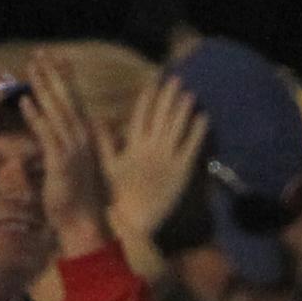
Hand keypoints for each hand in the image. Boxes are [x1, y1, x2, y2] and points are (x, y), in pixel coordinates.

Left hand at [23, 54, 113, 257]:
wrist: (84, 227)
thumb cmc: (78, 202)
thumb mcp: (73, 170)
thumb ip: (67, 150)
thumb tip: (65, 140)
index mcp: (84, 139)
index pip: (74, 101)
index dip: (65, 79)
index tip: (57, 58)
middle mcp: (81, 139)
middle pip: (66, 99)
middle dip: (53, 74)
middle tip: (41, 52)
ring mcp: (73, 149)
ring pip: (56, 111)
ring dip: (44, 87)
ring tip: (31, 66)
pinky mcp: (61, 163)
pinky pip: (47, 135)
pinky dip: (36, 117)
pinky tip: (25, 101)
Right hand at [102, 72, 208, 250]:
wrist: (134, 220)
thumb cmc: (119, 195)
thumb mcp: (108, 167)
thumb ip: (105, 143)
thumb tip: (98, 121)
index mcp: (133, 146)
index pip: (141, 115)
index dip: (148, 98)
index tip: (154, 83)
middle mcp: (150, 148)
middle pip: (161, 116)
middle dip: (169, 96)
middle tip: (177, 80)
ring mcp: (167, 158)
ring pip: (177, 127)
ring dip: (184, 109)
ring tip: (190, 94)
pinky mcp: (181, 171)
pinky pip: (191, 147)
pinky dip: (197, 132)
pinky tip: (203, 118)